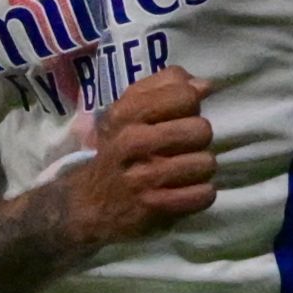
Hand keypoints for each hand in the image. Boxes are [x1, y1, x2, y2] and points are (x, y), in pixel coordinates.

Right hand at [60, 68, 217, 245]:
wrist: (86, 203)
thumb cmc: (116, 150)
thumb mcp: (127, 111)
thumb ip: (165, 88)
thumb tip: (204, 85)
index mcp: (127, 113)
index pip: (185, 95)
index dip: (190, 106)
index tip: (178, 117)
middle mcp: (133, 142)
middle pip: (201, 130)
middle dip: (197, 140)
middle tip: (181, 149)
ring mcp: (144, 177)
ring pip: (206, 163)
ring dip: (199, 169)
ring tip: (183, 172)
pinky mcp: (155, 207)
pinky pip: (203, 194)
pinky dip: (199, 194)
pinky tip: (185, 192)